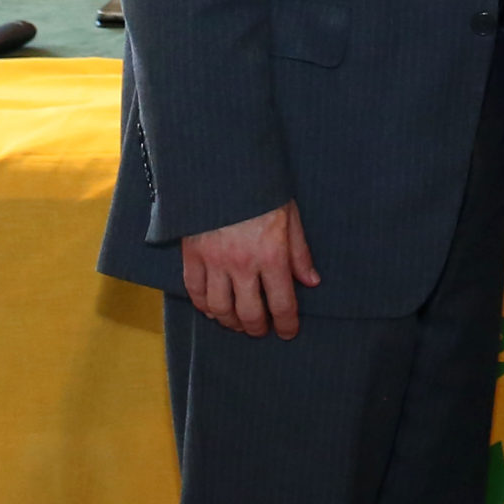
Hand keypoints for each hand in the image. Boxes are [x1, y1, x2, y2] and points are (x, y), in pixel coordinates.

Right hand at [181, 199, 319, 338]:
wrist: (224, 171)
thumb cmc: (263, 192)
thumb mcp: (291, 217)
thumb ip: (300, 253)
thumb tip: (311, 282)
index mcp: (272, 255)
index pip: (282, 303)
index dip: (287, 323)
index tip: (289, 332)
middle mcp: (243, 264)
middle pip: (249, 313)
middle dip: (258, 328)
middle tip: (262, 331)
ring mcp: (214, 262)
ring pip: (220, 309)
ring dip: (230, 322)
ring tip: (238, 324)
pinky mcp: (192, 256)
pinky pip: (195, 292)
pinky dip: (204, 306)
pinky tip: (212, 309)